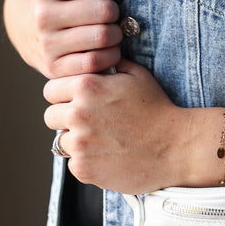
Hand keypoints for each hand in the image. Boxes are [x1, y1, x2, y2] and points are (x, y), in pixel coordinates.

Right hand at [31, 0, 125, 78]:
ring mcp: (47, 44)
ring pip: (103, 37)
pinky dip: (110, 56)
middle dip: (116, 11)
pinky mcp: (54, 69)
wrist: (33, 33)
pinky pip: (95, 62)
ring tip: (111, 30)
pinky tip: (107, 49)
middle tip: (111, 14)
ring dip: (116, 34)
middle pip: (105, 11)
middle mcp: (42, 16)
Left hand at [43, 60, 188, 193]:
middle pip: (50, 116)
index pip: (51, 89)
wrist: (175, 146)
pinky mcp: (84, 169)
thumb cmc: (157, 108)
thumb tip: (98, 56)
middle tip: (88, 120)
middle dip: (65, 117)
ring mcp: (79, 144)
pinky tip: (107, 154)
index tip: (75, 99)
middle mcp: (77, 114)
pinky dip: (86, 160)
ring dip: (75, 140)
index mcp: (86, 87)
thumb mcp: (136, 75)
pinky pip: (72, 163)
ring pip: (60, 141)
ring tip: (101, 138)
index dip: (63, 93)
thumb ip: (110, 64)